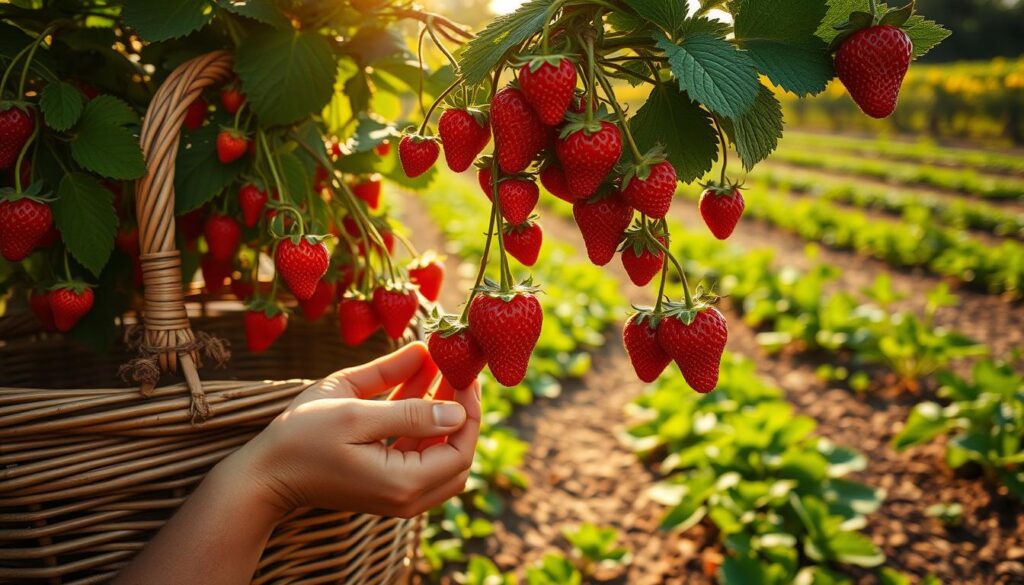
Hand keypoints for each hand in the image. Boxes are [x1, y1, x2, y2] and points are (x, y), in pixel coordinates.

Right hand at [223, 341, 480, 518]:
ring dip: (441, 410)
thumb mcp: (354, 412)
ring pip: (439, 452)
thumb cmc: (301, 439)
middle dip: (459, 407)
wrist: (263, 475)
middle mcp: (407, 497)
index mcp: (403, 482)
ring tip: (436, 365)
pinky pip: (417, 452)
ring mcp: (397, 495)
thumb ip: (409, 409)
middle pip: (456, 453)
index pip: (461, 448)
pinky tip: (415, 381)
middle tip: (455, 366)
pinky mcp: (386, 486)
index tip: (465, 370)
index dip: (468, 408)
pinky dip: (421, 421)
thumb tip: (456, 405)